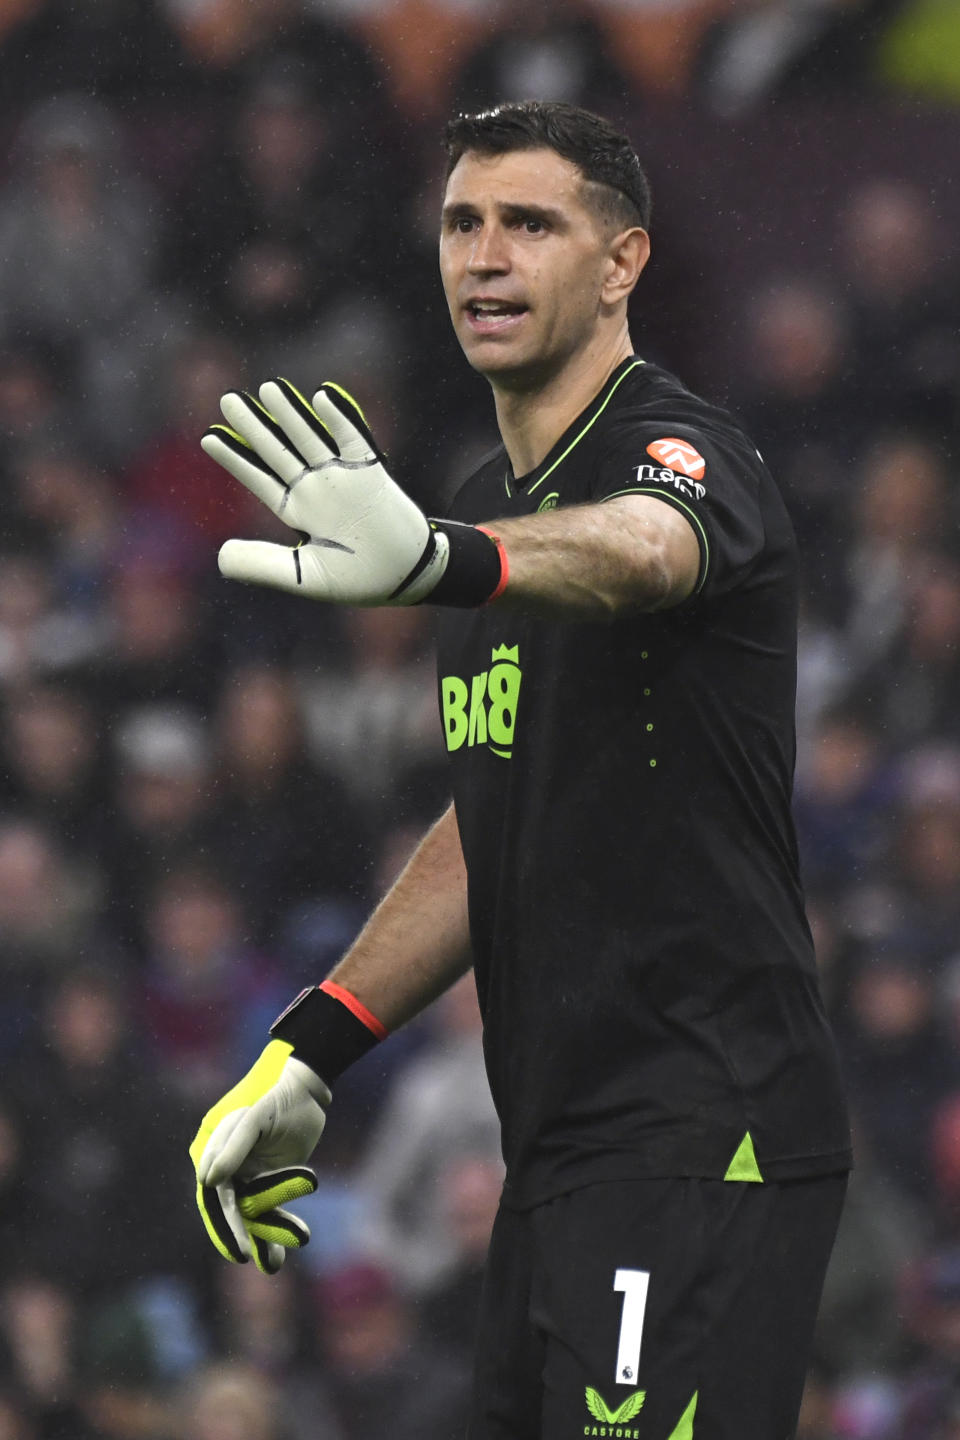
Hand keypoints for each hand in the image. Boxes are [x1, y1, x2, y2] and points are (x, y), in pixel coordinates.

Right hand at [189, 1040, 330, 1273]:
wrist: (307, 1088)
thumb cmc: (278, 1096)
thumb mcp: (258, 1116)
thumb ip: (235, 1145)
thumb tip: (208, 1179)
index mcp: (214, 1148)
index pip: (212, 1195)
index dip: (222, 1223)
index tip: (238, 1249)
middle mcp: (226, 1165)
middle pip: (230, 1209)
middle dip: (241, 1235)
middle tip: (250, 1259)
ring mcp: (246, 1174)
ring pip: (251, 1213)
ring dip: (265, 1235)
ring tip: (275, 1264)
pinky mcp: (267, 1179)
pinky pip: (269, 1208)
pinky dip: (276, 1227)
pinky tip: (283, 1252)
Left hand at [201, 378, 449, 604]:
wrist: (407, 577)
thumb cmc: (358, 580)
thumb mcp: (303, 577)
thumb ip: (261, 565)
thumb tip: (219, 556)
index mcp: (297, 513)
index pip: (259, 479)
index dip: (235, 459)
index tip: (209, 437)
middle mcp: (315, 490)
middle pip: (278, 451)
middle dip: (254, 426)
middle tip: (227, 399)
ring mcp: (342, 479)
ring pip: (310, 439)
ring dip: (289, 414)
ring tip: (266, 388)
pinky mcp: (371, 473)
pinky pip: (353, 439)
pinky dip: (339, 419)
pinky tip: (320, 396)